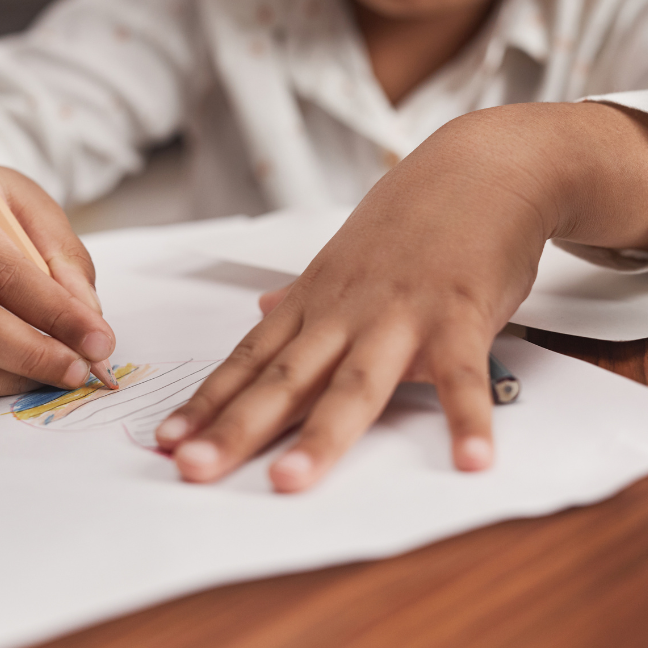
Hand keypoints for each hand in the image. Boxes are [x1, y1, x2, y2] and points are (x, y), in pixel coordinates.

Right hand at [0, 154, 115, 395]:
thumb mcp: (36, 212)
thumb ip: (65, 260)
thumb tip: (87, 317)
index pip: (2, 272)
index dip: (55, 312)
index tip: (99, 339)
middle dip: (35, 353)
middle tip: (82, 368)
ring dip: (14, 375)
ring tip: (61, 373)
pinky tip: (27, 377)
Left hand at [155, 102, 647, 491]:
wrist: (480, 165)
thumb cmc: (413, 218)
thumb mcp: (344, 258)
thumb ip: (303, 297)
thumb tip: (262, 313)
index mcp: (317, 302)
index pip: (251, 358)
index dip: (208, 403)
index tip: (167, 442)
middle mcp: (347, 311)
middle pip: (284, 377)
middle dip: (236, 426)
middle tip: (193, 469)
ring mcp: (402, 313)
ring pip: (356, 381)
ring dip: (323, 434)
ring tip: (290, 482)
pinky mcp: (460, 314)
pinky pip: (463, 375)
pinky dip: (467, 419)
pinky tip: (470, 463)